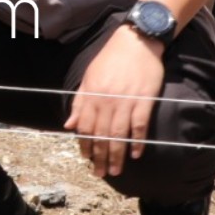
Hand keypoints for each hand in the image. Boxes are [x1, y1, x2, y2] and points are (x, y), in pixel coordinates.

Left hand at [64, 26, 166, 178]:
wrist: (136, 41)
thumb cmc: (110, 59)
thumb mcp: (88, 77)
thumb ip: (79, 102)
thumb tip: (70, 125)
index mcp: (91, 96)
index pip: (85, 127)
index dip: (85, 145)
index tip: (87, 159)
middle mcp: (107, 101)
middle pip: (101, 135)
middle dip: (99, 157)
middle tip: (100, 173)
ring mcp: (126, 101)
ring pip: (119, 134)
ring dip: (117, 155)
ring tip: (115, 170)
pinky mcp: (144, 100)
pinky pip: (139, 125)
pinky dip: (137, 141)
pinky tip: (136, 154)